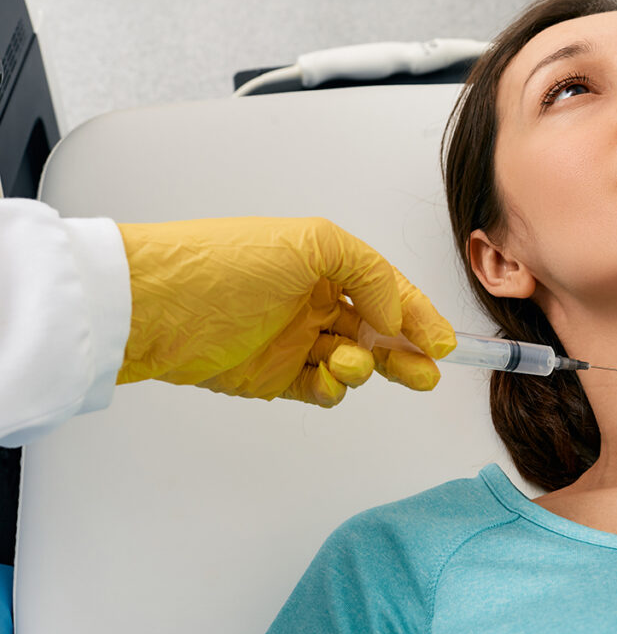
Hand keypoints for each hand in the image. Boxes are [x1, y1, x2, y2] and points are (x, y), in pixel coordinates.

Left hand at [116, 217, 455, 406]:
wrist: (156, 307)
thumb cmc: (225, 263)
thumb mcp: (312, 243)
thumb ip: (369, 273)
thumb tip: (395, 312)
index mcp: (322, 264)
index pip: (386, 290)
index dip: (419, 314)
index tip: (444, 342)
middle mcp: (310, 300)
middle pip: (376, 330)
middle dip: (406, 350)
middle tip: (428, 370)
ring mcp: (292, 341)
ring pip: (354, 361)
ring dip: (365, 366)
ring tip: (349, 362)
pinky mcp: (272, 378)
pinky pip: (321, 390)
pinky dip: (334, 389)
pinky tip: (329, 379)